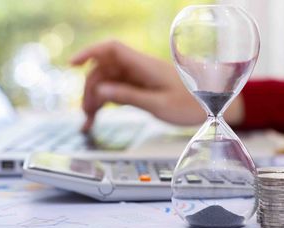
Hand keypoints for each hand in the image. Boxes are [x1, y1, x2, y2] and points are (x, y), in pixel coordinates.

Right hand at [71, 40, 243, 131]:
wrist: (211, 107)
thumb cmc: (190, 105)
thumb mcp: (158, 105)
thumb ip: (129, 97)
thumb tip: (100, 91)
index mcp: (144, 66)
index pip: (111, 49)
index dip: (89, 52)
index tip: (71, 65)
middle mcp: (140, 69)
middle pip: (104, 70)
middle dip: (90, 89)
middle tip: (86, 114)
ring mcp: (140, 78)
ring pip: (108, 81)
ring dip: (96, 98)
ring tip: (89, 121)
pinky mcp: (142, 87)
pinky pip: (118, 90)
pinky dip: (106, 101)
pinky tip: (99, 115)